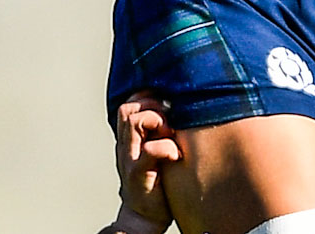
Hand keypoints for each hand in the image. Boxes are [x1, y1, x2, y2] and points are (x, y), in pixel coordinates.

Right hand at [107, 92, 180, 233]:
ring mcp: (130, 160)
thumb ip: (165, 131)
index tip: (169, 105)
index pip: (131, 102)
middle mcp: (127, 146)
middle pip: (128, 108)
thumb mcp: (160, 150)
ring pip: (134, 122)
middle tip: (170, 121)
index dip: (149, 97)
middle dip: (152, 105)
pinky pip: (149, 151)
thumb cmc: (159, 181)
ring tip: (170, 134)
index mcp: (132, 138)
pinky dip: (165, 148)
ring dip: (157, 121)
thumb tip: (187, 107)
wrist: (143, 217)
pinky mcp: (138, 176)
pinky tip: (176, 154)